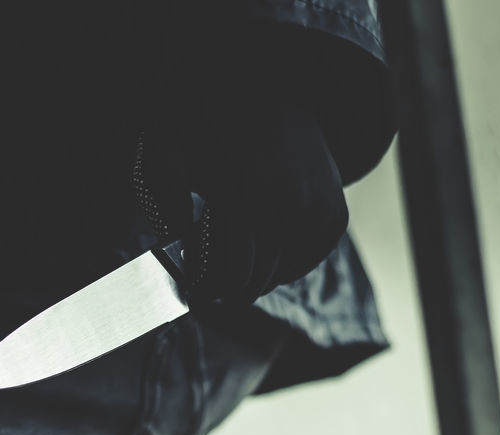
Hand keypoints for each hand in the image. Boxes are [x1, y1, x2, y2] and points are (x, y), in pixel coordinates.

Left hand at [136, 81, 348, 305]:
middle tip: (206, 252)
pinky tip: (259, 232)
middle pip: (256, 282)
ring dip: (250, 267)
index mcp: (250, 193)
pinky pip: (303, 264)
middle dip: (224, 279)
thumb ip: (163, 194)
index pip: (234, 275)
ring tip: (231, 233)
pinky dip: (279, 259)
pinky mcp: (336, 215)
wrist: (272, 87)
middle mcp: (293, 205)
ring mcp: (320, 211)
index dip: (206, 282)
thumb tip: (172, 239)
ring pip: (279, 277)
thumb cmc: (209, 119)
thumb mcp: (168, 145)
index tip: (190, 267)